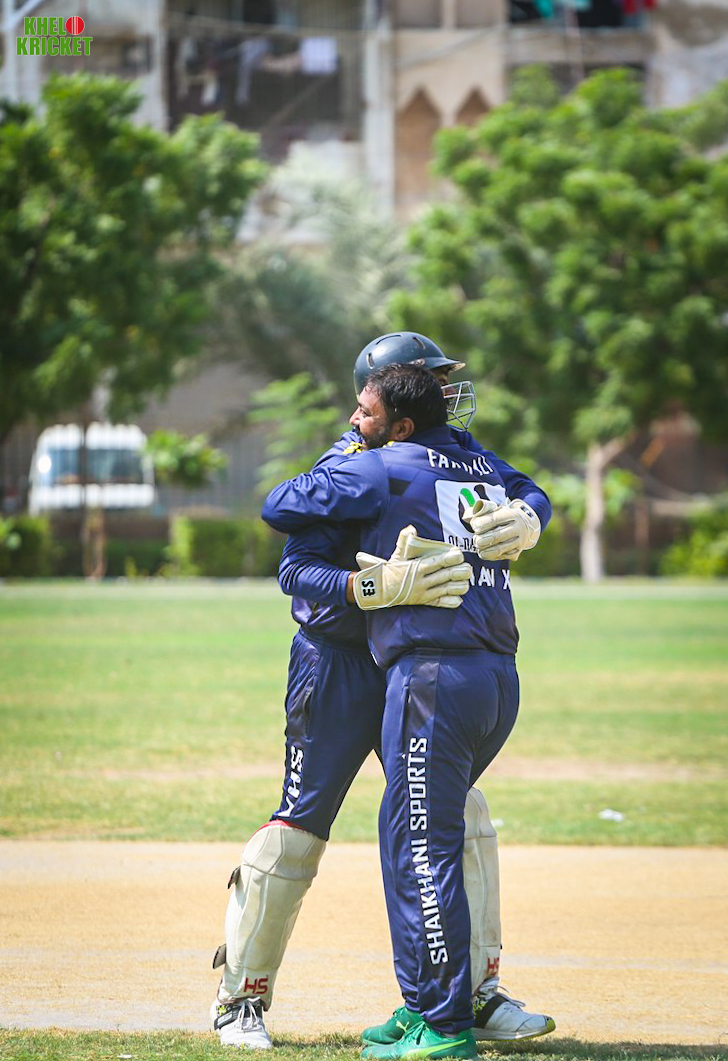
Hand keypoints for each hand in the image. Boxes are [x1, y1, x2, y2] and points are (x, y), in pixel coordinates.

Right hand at [352, 525, 471, 609]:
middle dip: (458, 572)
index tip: (459, 555)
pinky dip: (449, 602)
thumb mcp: (396, 554)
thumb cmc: (390, 570)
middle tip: (468, 568)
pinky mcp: (422, 602)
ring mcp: (422, 593)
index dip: (449, 559)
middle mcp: (420, 581)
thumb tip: (410, 528)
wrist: (379, 590)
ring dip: (457, 586)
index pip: (436, 562)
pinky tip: (459, 599)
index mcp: (415, 568)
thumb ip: (404, 539)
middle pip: (444, 576)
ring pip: (444, 590)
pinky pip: (438, 603)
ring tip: (467, 582)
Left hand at [462, 498, 540, 560]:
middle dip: (483, 540)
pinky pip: (503, 556)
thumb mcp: (496, 510)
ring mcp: (520, 541)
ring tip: (479, 550)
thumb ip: (481, 512)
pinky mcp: (518, 551)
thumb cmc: (504, 518)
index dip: (482, 524)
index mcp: (511, 515)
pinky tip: (485, 554)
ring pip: (501, 548)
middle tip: (475, 541)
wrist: (526, 526)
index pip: (494, 520)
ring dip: (486, 551)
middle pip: (497, 536)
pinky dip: (492, 557)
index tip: (474, 526)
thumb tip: (468, 518)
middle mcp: (518, 528)